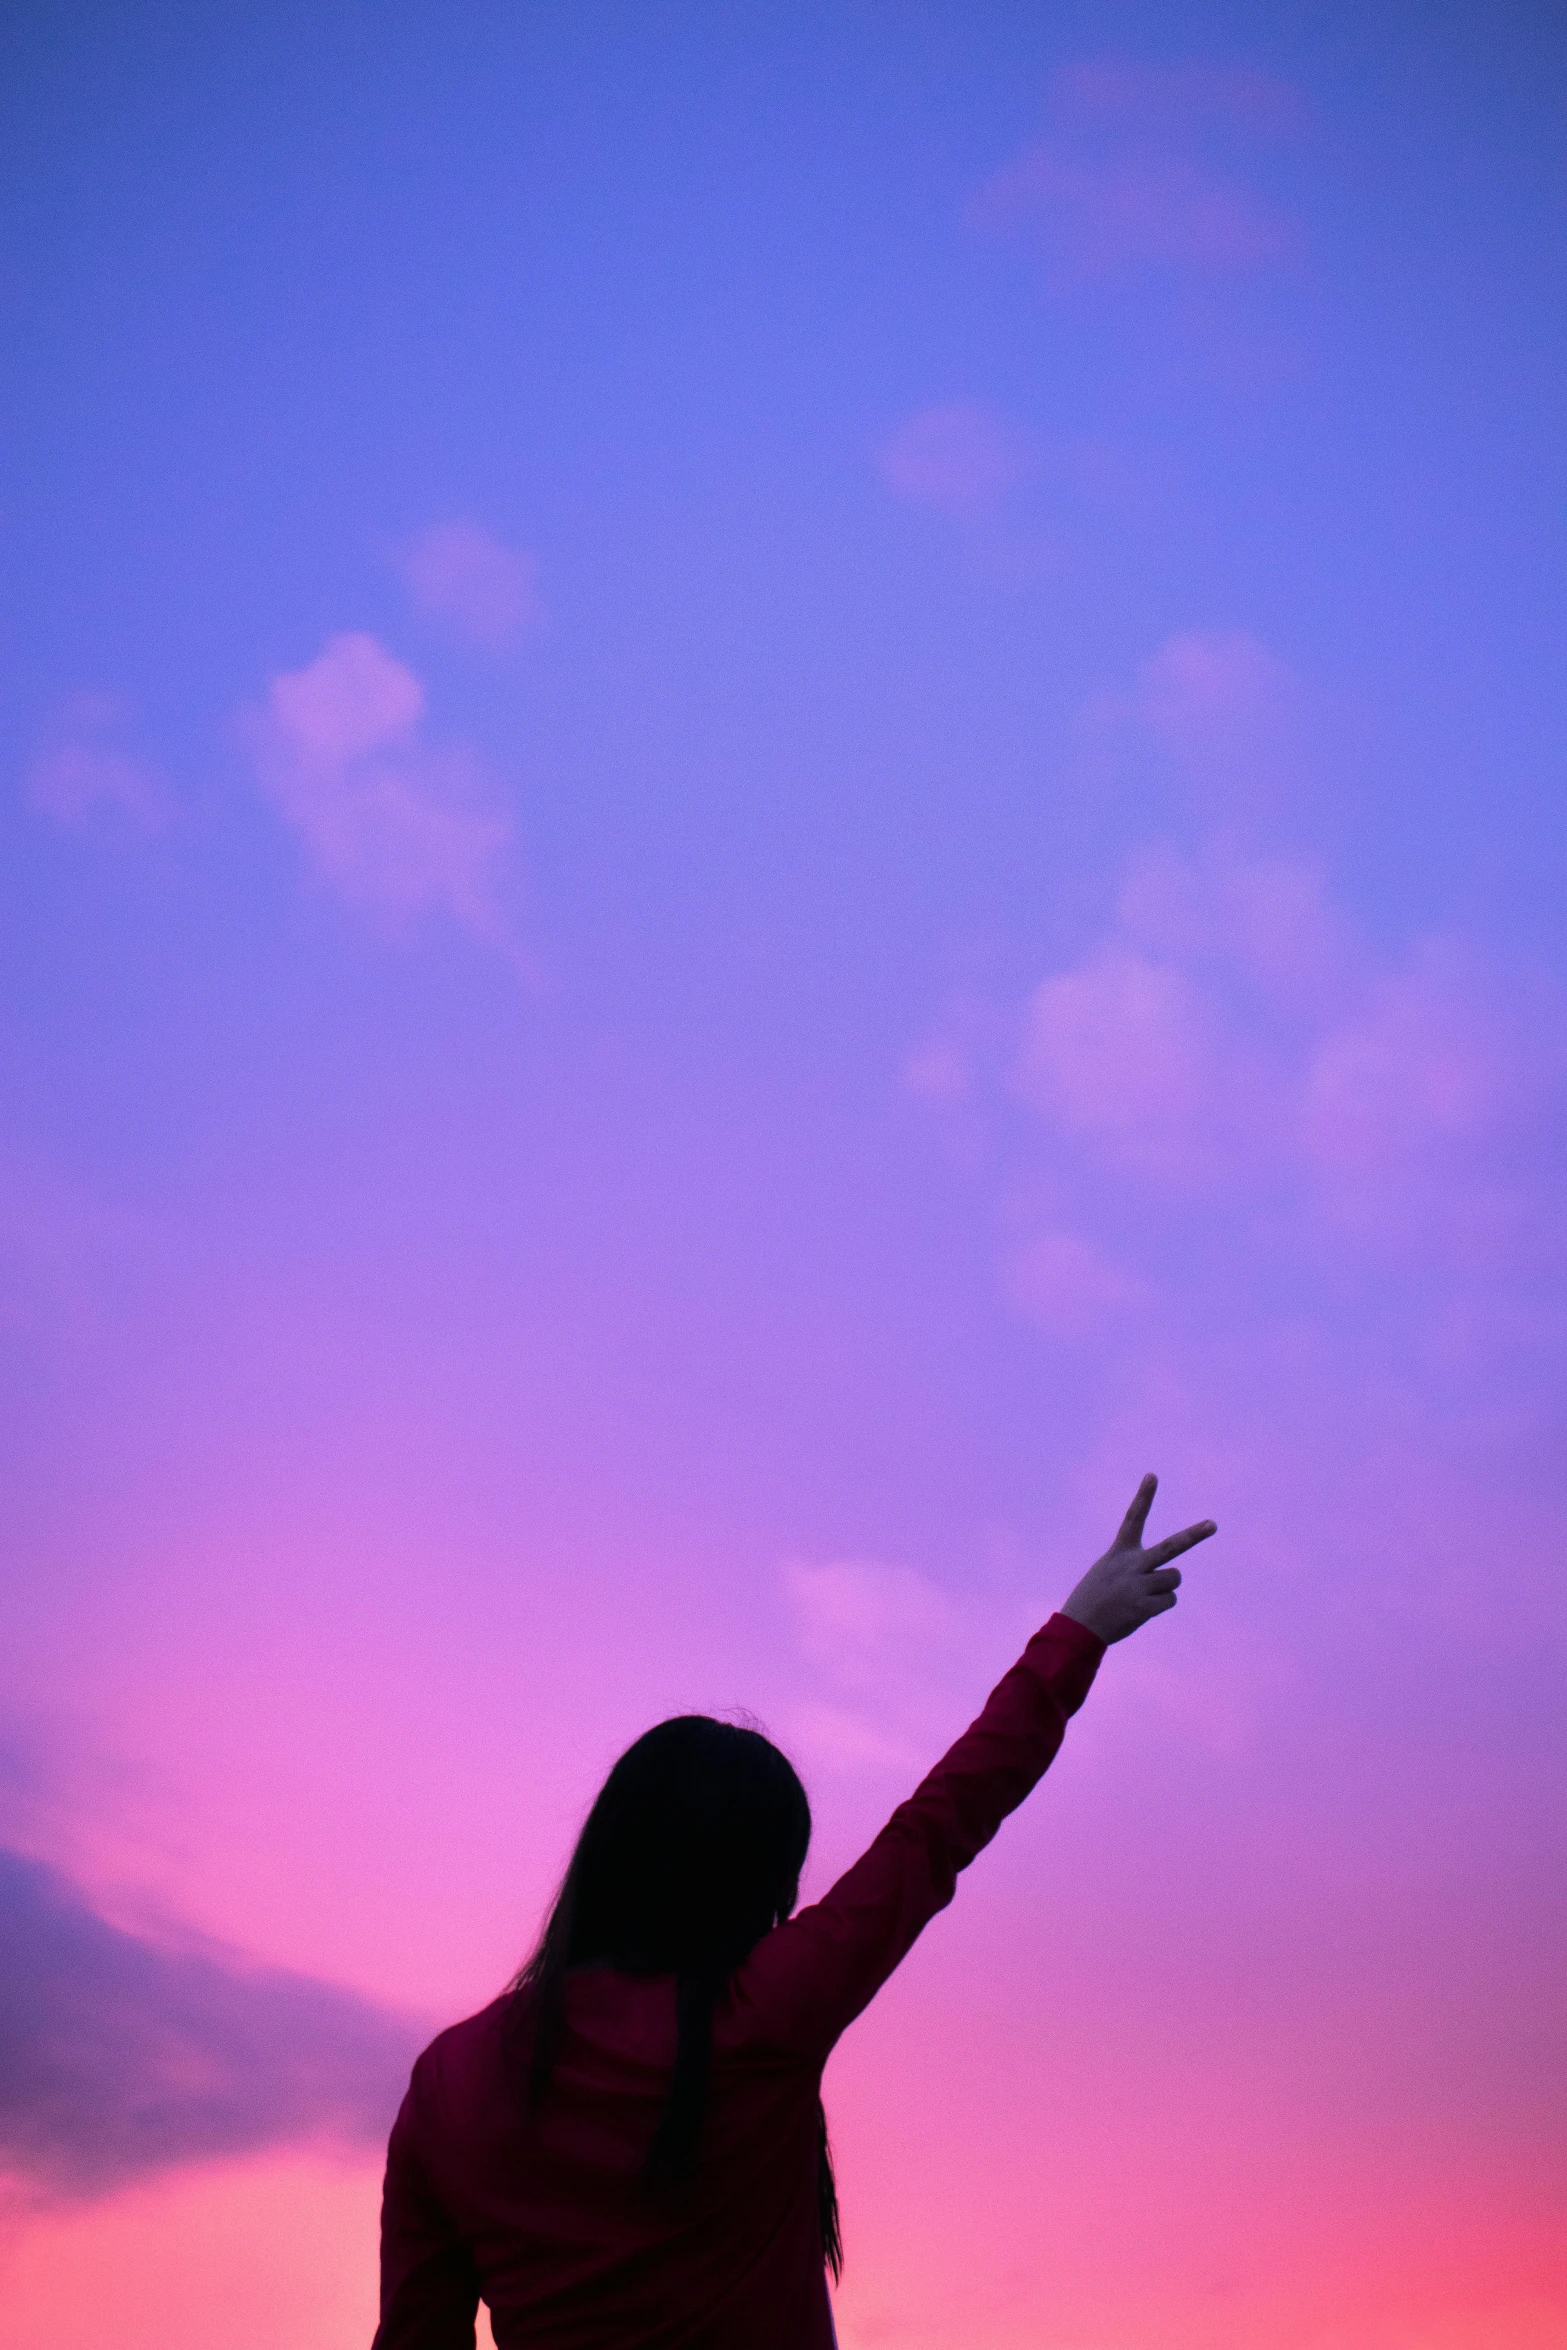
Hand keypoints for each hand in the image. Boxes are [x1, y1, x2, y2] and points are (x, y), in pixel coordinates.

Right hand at [1061, 1474, 1215, 1644]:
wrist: (1079, 1627)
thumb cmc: (1094, 1597)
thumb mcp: (1108, 1572)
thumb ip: (1137, 1568)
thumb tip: (1172, 1579)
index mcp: (1119, 1553)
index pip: (1133, 1518)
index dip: (1143, 1497)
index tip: (1152, 1476)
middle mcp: (1131, 1565)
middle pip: (1170, 1547)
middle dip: (1194, 1535)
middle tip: (1213, 1525)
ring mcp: (1138, 1585)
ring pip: (1173, 1578)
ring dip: (1164, 1587)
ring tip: (1142, 1595)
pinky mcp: (1144, 1606)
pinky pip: (1169, 1600)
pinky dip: (1160, 1604)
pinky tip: (1140, 1609)